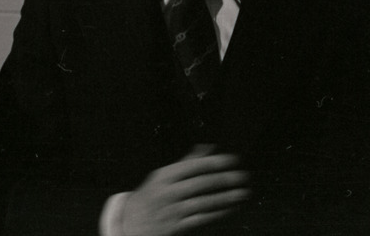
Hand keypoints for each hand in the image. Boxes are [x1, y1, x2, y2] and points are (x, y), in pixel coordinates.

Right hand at [118, 144, 250, 235]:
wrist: (131, 223)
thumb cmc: (149, 197)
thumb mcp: (162, 176)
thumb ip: (186, 162)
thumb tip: (207, 148)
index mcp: (163, 176)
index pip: (192, 166)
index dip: (213, 162)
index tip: (231, 159)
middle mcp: (168, 192)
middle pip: (200, 184)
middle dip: (224, 179)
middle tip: (242, 176)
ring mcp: (173, 209)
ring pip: (203, 202)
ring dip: (225, 197)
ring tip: (242, 192)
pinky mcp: (177, 225)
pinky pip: (201, 218)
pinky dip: (217, 213)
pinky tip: (230, 208)